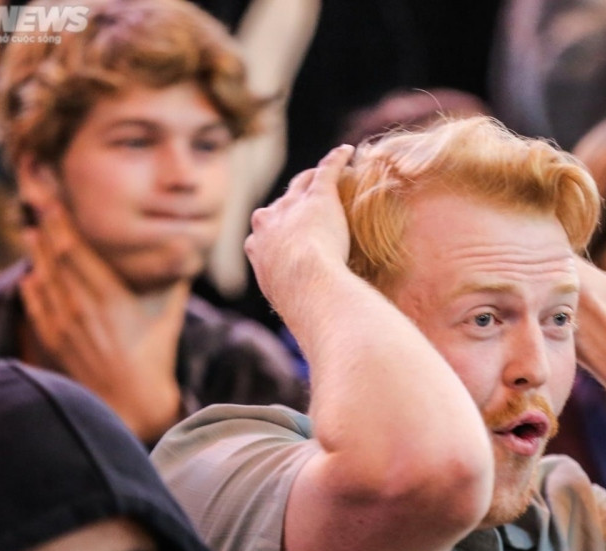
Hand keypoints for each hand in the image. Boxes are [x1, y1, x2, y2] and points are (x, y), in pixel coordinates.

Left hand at [20, 199, 185, 442]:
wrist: (132, 403)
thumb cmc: (155, 359)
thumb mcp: (169, 318)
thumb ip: (174, 284)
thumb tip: (186, 252)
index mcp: (111, 298)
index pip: (76, 250)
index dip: (61, 222)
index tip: (53, 199)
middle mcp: (82, 307)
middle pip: (54, 257)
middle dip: (44, 227)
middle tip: (36, 202)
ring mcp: (64, 325)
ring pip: (42, 278)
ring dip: (35, 254)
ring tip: (32, 232)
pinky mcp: (55, 341)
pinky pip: (36, 305)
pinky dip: (32, 286)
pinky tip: (32, 275)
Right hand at [245, 144, 355, 316]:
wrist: (305, 279)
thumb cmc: (299, 301)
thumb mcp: (290, 309)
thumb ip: (297, 314)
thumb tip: (314, 343)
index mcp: (258, 249)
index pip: (263, 234)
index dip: (275, 236)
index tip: (285, 242)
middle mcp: (267, 222)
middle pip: (277, 207)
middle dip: (288, 205)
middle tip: (304, 207)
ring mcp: (291, 206)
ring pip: (300, 185)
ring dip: (310, 179)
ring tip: (324, 176)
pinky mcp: (317, 196)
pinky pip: (326, 171)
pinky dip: (336, 160)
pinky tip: (348, 153)